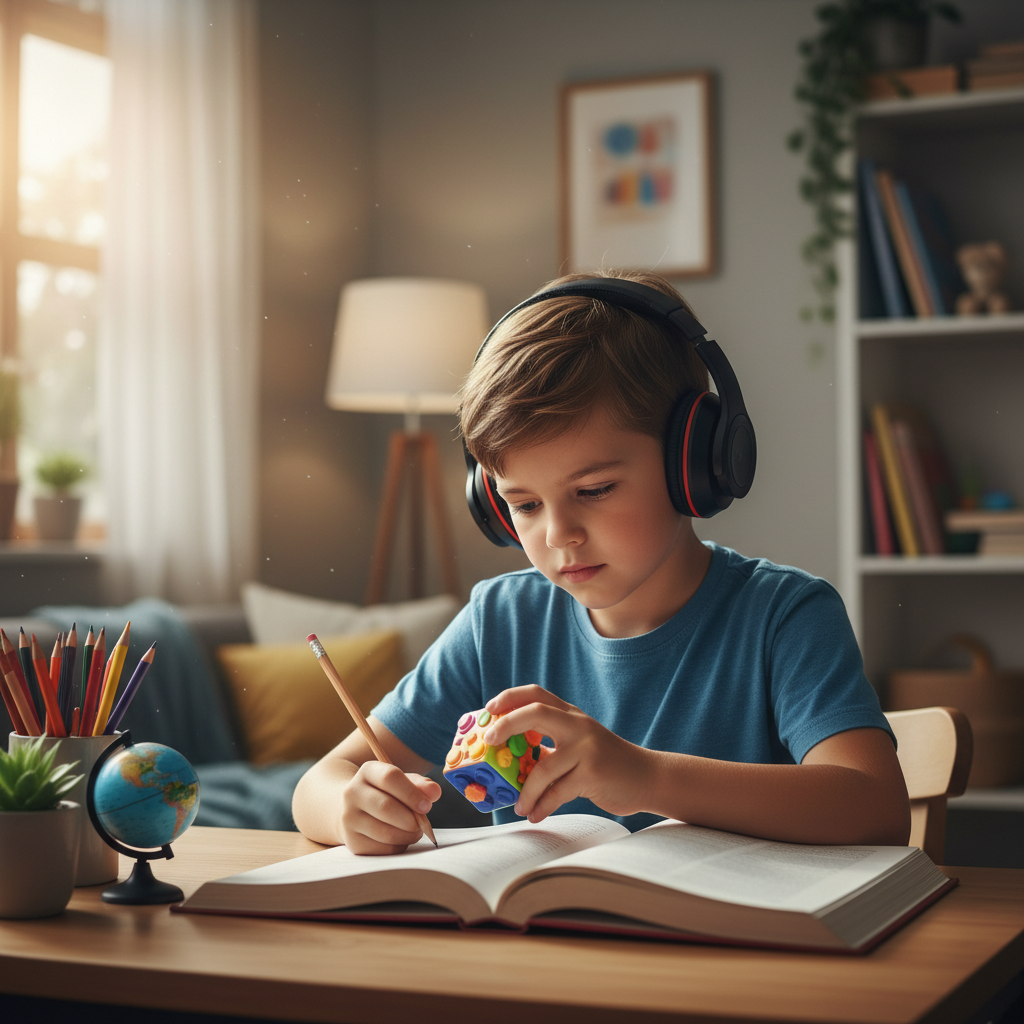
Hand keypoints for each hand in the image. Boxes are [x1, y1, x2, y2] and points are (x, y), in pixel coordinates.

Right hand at [339, 761, 439, 854]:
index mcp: (367, 771)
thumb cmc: (387, 793)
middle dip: (412, 818)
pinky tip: (401, 837)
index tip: (427, 805)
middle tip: (422, 822)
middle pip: (387, 807)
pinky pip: (384, 849)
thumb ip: (421, 785)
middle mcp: (352, 793)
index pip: (390, 778)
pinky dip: (400, 845)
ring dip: (409, 834)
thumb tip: (435, 792)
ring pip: (387, 833)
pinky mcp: (353, 842)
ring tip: (415, 829)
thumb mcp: (403, 782)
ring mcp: (349, 819)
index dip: (412, 793)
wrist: (357, 809)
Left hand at [481, 685, 650, 821]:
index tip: (489, 708)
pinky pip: (557, 792)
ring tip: (518, 806)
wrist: (648, 777)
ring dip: (525, 791)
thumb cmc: (607, 763)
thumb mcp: (580, 744)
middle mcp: (578, 725)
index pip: (536, 694)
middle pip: (536, 712)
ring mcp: (587, 748)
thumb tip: (510, 758)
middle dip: (506, 724)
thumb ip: (551, 745)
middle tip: (489, 740)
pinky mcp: (593, 774)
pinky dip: (542, 806)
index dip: (509, 697)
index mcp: (571, 715)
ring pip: (543, 768)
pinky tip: (535, 814)